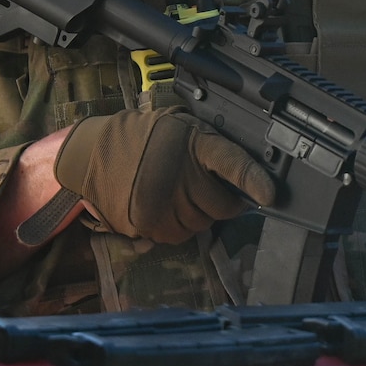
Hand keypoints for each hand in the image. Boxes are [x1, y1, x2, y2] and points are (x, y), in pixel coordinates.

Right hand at [56, 106, 276, 244]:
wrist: (95, 151)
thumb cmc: (150, 138)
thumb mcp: (186, 129)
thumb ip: (213, 152)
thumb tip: (246, 180)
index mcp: (196, 144)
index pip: (233, 163)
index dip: (253, 180)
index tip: (271, 196)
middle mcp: (181, 175)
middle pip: (222, 206)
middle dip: (221, 201)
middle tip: (205, 187)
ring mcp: (163, 202)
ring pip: (201, 225)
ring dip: (198, 215)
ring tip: (180, 194)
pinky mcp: (146, 224)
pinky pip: (178, 236)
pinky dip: (177, 226)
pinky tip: (166, 207)